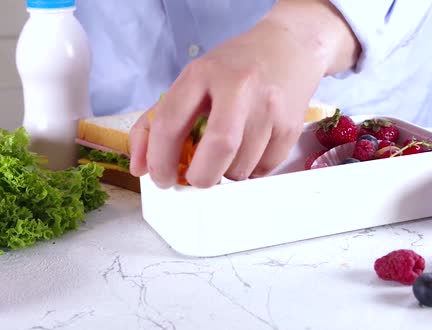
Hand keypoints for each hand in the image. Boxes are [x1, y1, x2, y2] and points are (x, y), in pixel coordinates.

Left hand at [130, 0, 359, 188]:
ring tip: (225, 160)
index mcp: (201, 74)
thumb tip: (140, 168)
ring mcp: (269, 105)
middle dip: (201, 177)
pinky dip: (251, 172)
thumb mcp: (192, 81)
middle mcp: (238, 86)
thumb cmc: (232, 69)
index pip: (169, 124)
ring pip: (242, 165)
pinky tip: (249, 153)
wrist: (289, 47)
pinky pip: (265, 168)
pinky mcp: (291, 124)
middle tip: (196, 180)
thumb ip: (156, 121)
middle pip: (218, 148)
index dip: (159, 161)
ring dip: (227, 175)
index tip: (161, 179)